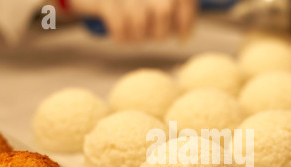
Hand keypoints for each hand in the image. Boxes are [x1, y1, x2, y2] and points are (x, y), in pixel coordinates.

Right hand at [67, 0, 196, 41]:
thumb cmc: (123, 2)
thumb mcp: (148, 3)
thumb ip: (167, 10)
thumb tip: (183, 36)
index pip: (184, 0)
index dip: (187, 21)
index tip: (182, 38)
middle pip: (164, 10)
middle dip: (160, 32)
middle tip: (152, 37)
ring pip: (141, 19)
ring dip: (138, 37)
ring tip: (133, 37)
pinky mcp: (104, 0)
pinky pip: (119, 23)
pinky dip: (122, 37)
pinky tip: (120, 38)